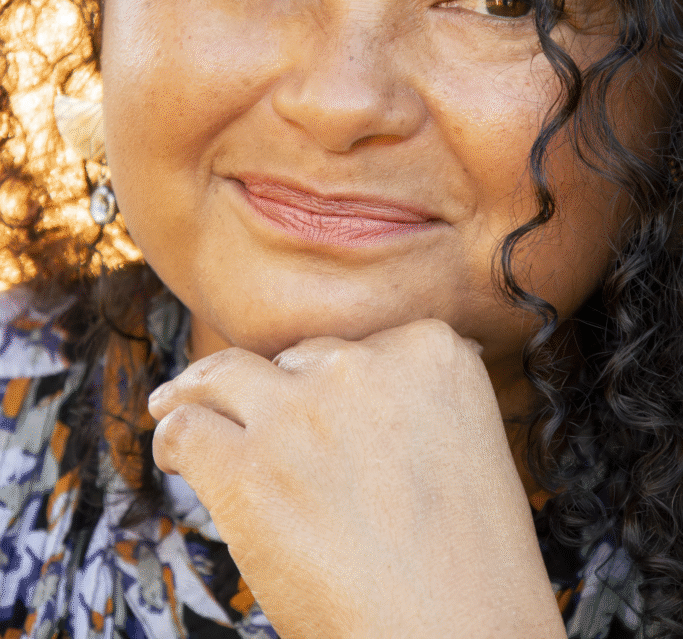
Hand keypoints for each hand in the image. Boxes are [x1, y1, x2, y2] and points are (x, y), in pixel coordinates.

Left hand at [149, 319, 565, 638]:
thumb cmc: (470, 566)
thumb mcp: (465, 446)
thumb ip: (409, 401)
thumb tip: (339, 381)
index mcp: (432, 353)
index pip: (357, 343)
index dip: (327, 380)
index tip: (315, 406)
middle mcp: (366, 365)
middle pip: (293, 359)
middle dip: (273, 391)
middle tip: (250, 419)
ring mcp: (303, 413)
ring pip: (225, 374)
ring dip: (197, 390)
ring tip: (172, 401)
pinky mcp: (250, 470)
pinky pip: (188, 429)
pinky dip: (174, 439)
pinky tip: (174, 457)